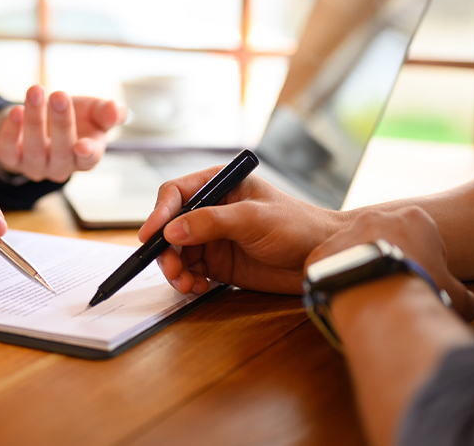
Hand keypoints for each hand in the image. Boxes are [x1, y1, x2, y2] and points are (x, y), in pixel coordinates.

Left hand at [0, 85, 125, 182]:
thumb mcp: (94, 111)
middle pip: (61, 151)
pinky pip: (8, 151)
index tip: (83, 144)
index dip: (87, 154)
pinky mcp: (11, 160)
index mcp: (86, 157)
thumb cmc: (76, 116)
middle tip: (59, 95)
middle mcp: (61, 167)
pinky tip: (15, 111)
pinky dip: (10, 132)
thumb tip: (116, 110)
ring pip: (34, 150)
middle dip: (61, 123)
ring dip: (34, 120)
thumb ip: (108, 112)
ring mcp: (35, 166)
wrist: (42, 117)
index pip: (89, 160)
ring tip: (36, 91)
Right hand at [140, 168, 346, 295]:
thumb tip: (172, 231)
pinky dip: (188, 281)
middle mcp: (211, 210)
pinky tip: (198, 288)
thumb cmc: (297, 225)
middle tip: (172, 269)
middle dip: (166, 249)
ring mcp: (213, 238)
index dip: (159, 213)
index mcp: (219, 186)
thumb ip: (211, 222)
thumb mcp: (252, 219)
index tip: (151, 236)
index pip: (176, 194)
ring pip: (177, 252)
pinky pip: (190, 271)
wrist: (321, 257)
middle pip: (170, 227)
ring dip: (175, 269)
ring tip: (186, 283)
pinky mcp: (218, 263)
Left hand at [305, 207, 473, 320]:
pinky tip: (343, 300)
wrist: (380, 298)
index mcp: (414, 218)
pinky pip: (327, 268)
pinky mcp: (320, 252)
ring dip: (359, 270)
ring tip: (367, 297)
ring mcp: (345, 232)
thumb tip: (467, 303)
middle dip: (388, 262)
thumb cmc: (423, 293)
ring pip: (353, 252)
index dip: (423, 263)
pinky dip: (333, 283)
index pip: (421, 239)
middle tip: (390, 289)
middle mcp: (376, 217)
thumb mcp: (457, 297)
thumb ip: (464, 296)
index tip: (419, 282)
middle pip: (383, 241)